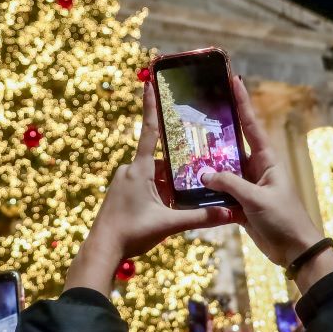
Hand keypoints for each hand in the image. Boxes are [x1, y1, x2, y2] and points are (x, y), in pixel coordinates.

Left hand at [65, 86, 233, 294]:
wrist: (102, 249)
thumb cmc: (132, 234)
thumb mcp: (169, 224)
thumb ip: (200, 217)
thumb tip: (230, 213)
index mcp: (140, 169)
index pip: (150, 131)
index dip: (151, 106)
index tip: (149, 82)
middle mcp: (129, 170)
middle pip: (161, 162)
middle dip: (176, 173)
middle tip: (191, 181)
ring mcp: (123, 181)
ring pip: (154, 177)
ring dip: (167, 187)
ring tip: (175, 206)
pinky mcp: (120, 193)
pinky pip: (144, 186)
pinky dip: (157, 194)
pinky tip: (163, 211)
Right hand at [201, 78, 330, 273]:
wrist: (295, 251)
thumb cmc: (283, 219)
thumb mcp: (256, 199)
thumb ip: (230, 184)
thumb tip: (205, 173)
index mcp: (267, 160)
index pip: (251, 125)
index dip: (242, 102)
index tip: (234, 80)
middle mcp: (257, 169)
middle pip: (233, 145)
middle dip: (217, 131)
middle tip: (198, 113)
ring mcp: (249, 186)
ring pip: (224, 170)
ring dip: (208, 164)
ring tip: (186, 149)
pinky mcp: (242, 204)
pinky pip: (221, 191)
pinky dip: (209, 190)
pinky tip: (191, 184)